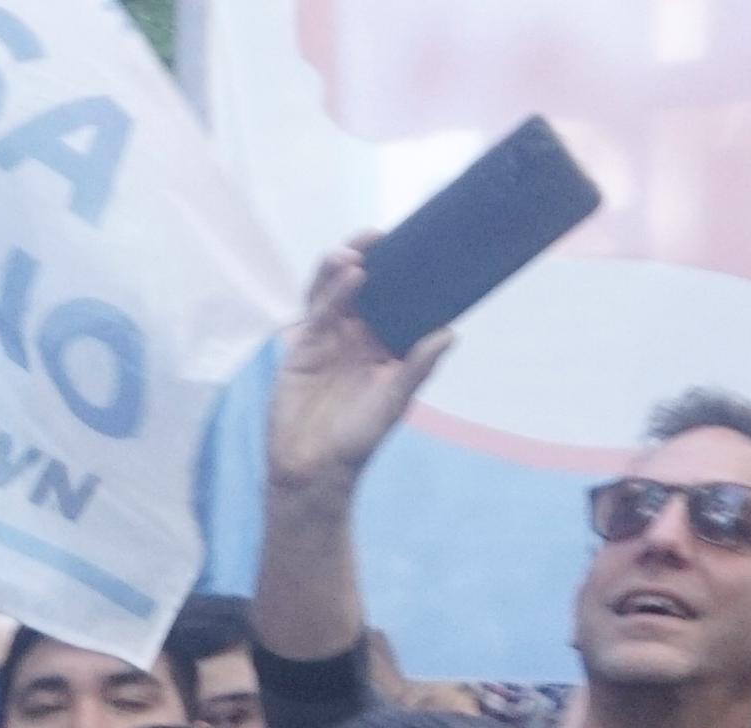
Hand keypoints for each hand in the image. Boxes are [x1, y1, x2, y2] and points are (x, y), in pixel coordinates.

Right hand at [267, 238, 450, 493]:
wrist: (313, 469)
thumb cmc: (357, 439)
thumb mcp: (394, 402)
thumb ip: (417, 368)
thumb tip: (449, 334)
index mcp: (384, 342)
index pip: (396, 297)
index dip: (403, 271)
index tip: (419, 244)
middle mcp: (355, 334)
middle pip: (363, 286)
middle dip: (370, 257)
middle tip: (382, 234)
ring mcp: (326, 339)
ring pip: (333, 292)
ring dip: (343, 267)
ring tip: (359, 250)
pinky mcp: (301, 349)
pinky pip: (317, 314)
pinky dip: (332, 294)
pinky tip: (350, 276)